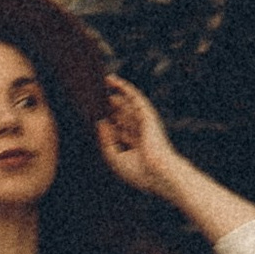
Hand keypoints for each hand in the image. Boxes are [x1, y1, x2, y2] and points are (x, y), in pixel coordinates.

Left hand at [98, 75, 177, 197]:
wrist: (157, 172)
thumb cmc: (139, 172)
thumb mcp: (115, 158)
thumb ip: (106, 141)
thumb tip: (100, 122)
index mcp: (136, 147)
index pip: (121, 132)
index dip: (109, 126)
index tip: (97, 119)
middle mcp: (141, 133)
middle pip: (124, 117)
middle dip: (113, 109)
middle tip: (98, 99)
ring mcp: (145, 122)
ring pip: (128, 105)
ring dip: (117, 94)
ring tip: (104, 83)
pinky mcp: (147, 114)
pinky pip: (134, 97)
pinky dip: (124, 88)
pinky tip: (113, 80)